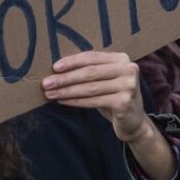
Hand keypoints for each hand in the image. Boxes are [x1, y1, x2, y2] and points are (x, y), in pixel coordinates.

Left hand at [44, 51, 176, 179]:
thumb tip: (58, 68)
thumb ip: (91, 71)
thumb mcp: (106, 80)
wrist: (133, 122)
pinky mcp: (124, 102)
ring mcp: (128, 85)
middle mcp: (128, 69)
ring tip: (50, 93)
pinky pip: (94, 101)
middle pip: (90, 72)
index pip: (93, 57)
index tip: (54, 67)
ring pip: (90, 88)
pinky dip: (76, 101)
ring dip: (67, 91)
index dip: (72, 61)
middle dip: (66, 78)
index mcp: (122, 58)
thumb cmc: (113, 97)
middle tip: (46, 82)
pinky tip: (63, 101)